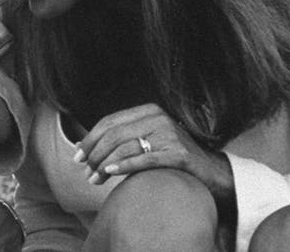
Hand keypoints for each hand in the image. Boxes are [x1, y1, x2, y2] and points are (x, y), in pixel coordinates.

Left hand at [73, 103, 233, 201]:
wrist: (212, 172)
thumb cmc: (172, 157)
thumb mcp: (145, 141)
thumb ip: (118, 141)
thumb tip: (80, 146)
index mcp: (148, 111)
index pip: (110, 122)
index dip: (90, 139)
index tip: (77, 156)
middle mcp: (158, 118)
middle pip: (114, 134)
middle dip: (94, 154)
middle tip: (84, 171)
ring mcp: (169, 134)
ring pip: (125, 146)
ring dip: (104, 164)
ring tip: (94, 179)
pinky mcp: (178, 153)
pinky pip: (143, 158)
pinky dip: (123, 166)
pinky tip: (109, 172)